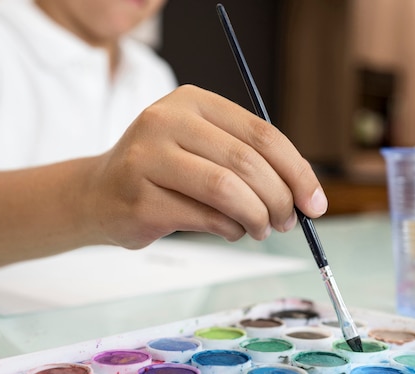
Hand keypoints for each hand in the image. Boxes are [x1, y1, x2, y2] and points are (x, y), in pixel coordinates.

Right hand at [88, 85, 326, 248]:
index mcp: (192, 101)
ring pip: (226, 190)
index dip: (297, 171)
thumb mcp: (204, 148)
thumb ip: (250, 161)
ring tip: (261, 230)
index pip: (262, 134)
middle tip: (288, 222)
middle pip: (247, 162)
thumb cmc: (165, 172)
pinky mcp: (139, 198)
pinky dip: (229, 229)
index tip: (315, 202)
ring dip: (256, 217)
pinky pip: (203, 217)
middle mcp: (166, 121)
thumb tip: (305, 195)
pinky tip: (231, 230)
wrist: (100, 193)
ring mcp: (147, 158)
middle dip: (279, 200)